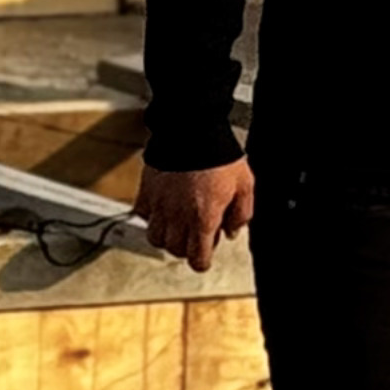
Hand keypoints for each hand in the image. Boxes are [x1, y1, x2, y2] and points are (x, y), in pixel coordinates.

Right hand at [136, 162, 256, 272]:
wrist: (193, 128)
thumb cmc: (220, 154)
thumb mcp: (245, 185)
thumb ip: (241, 214)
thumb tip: (233, 231)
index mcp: (204, 218)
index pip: (197, 259)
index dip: (202, 261)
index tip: (204, 257)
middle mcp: (179, 215)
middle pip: (176, 250)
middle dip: (187, 247)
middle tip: (196, 234)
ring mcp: (160, 203)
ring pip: (155, 237)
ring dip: (167, 235)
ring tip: (178, 224)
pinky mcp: (147, 190)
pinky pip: (143, 214)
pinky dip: (152, 216)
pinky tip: (164, 208)